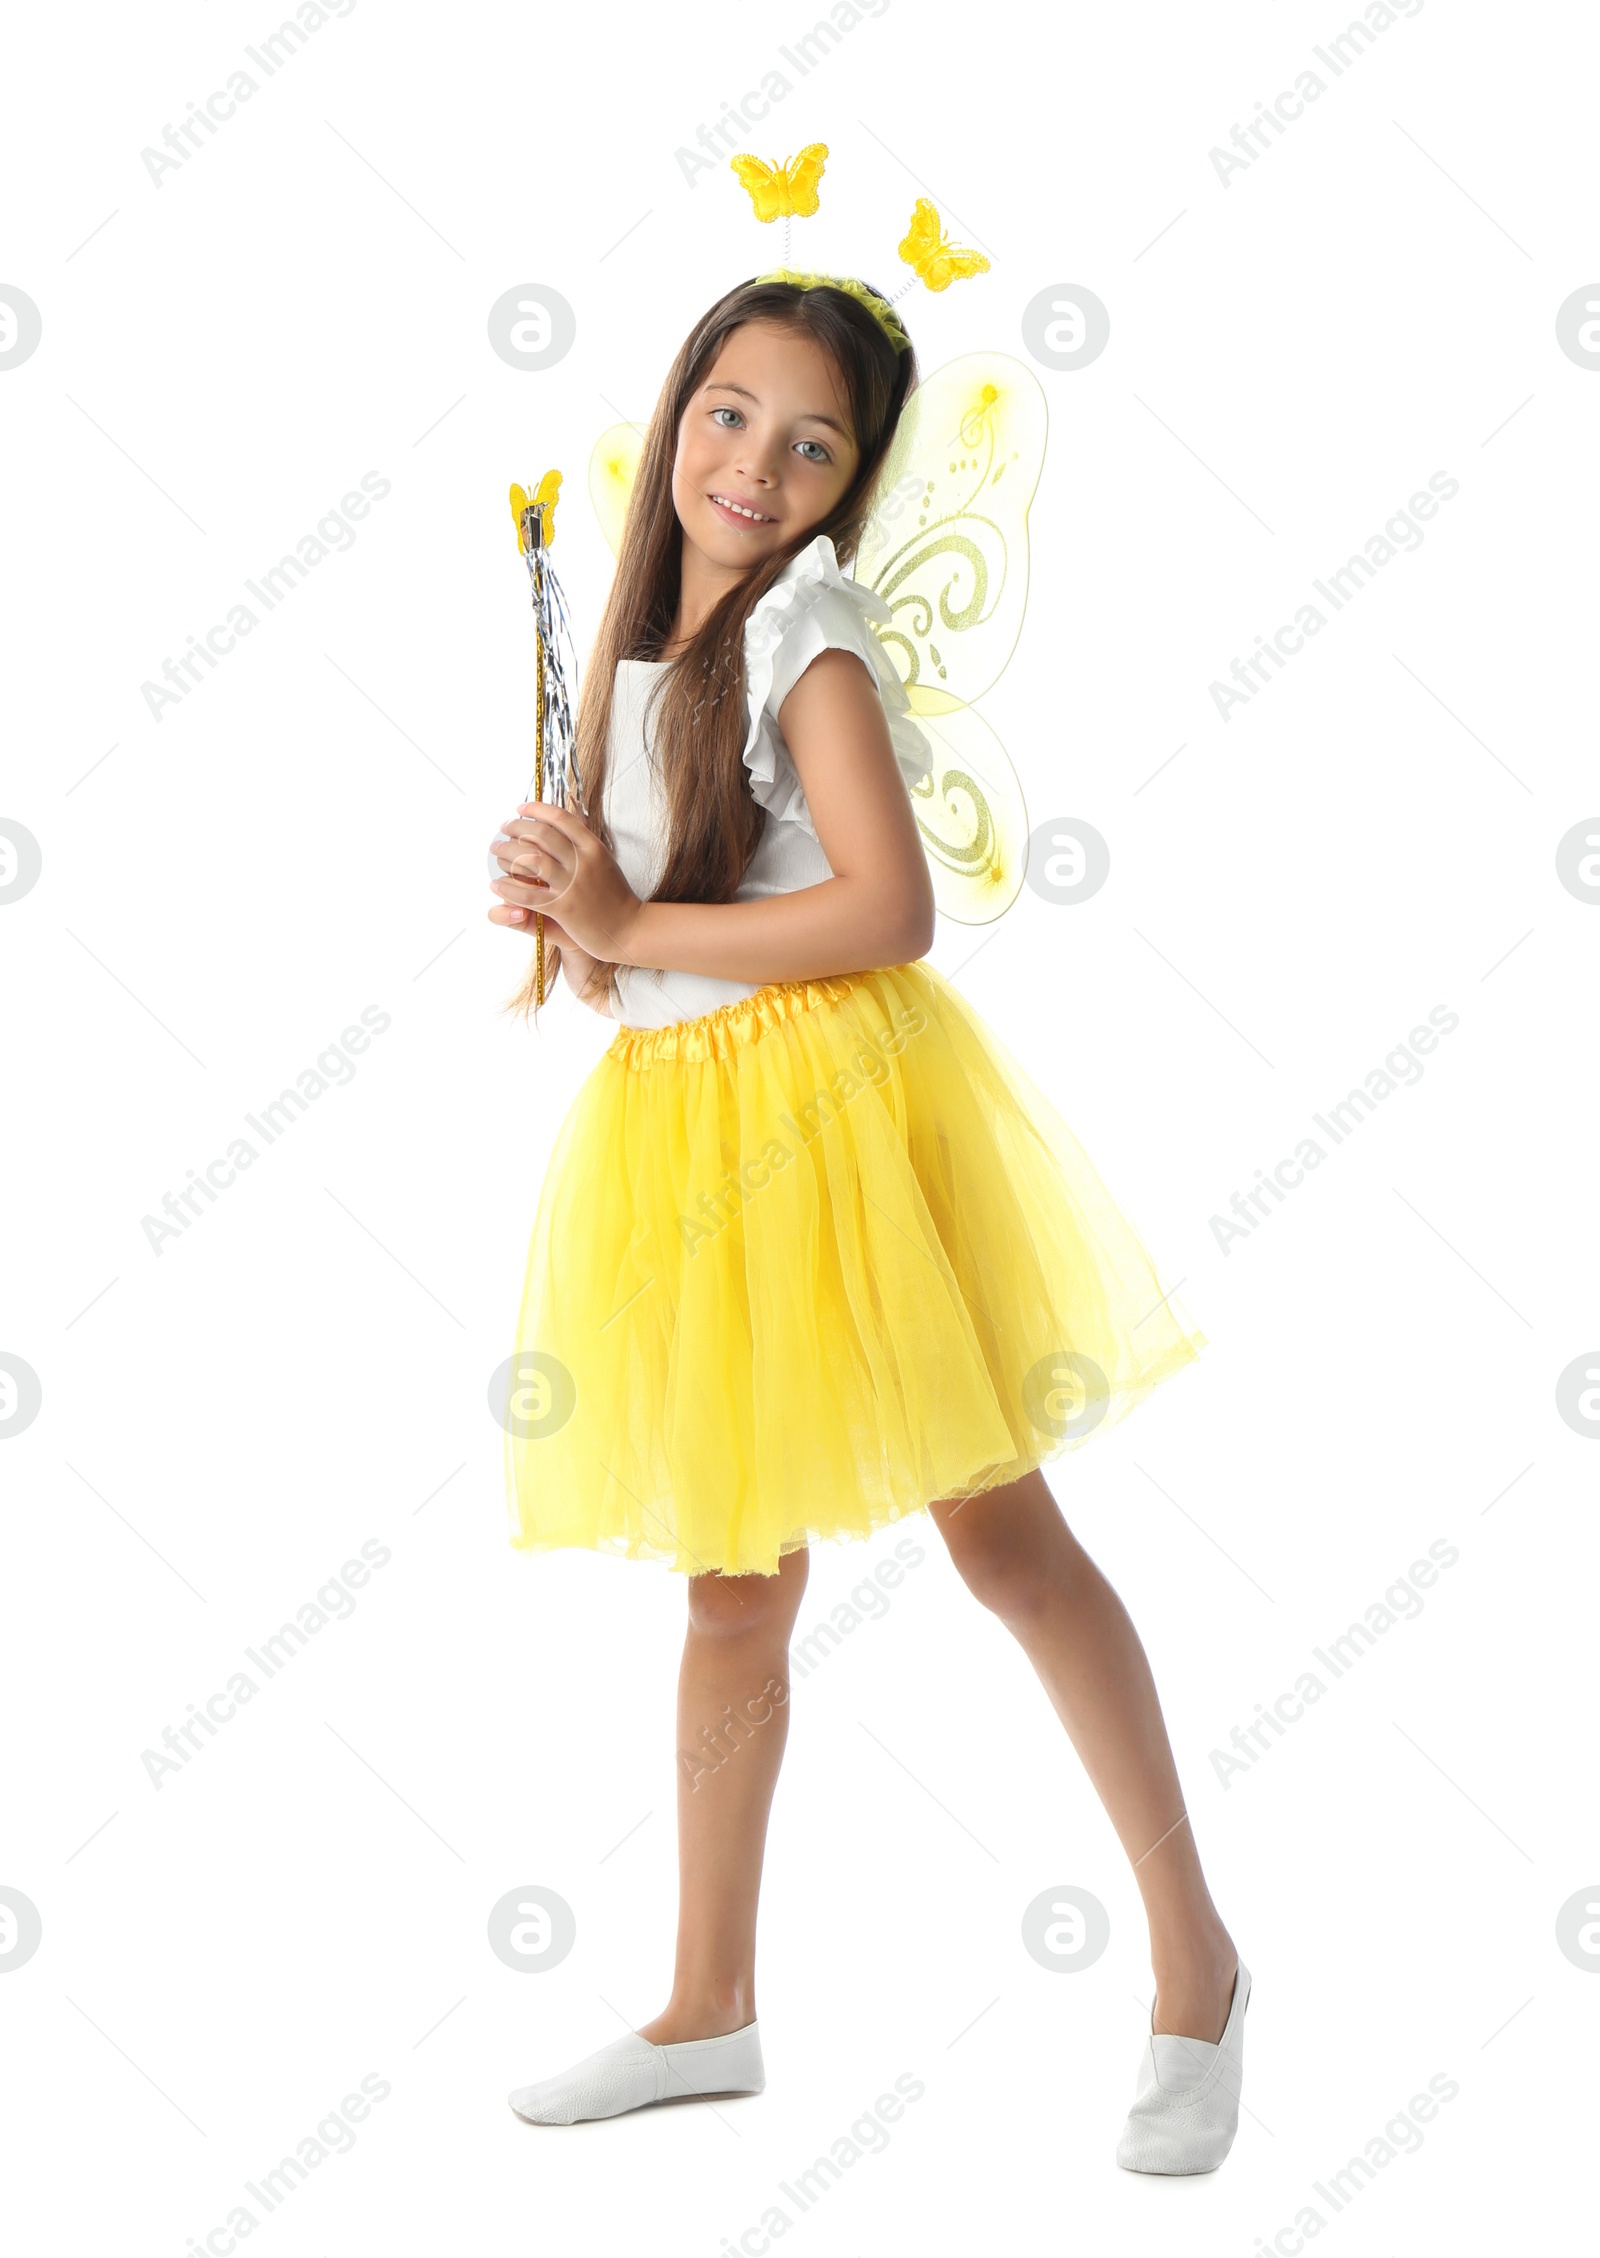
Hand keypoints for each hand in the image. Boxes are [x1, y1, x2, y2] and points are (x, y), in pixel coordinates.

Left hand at [489, 801, 640, 962]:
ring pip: (530, 860)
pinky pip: (528, 894)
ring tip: (496, 851)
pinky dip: (508, 887)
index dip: (536, 809)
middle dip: (516, 828)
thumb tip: (561, 821)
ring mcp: (572, 885)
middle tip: (503, 829)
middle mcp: (582, 862)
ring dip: (507, 853)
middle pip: (541, 834)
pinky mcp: (562, 908)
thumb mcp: (604, 861)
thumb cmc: (614, 896)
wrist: (628, 929)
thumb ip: (583, 843)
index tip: (520, 809)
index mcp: (593, 847)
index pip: (560, 817)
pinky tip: (496, 883)